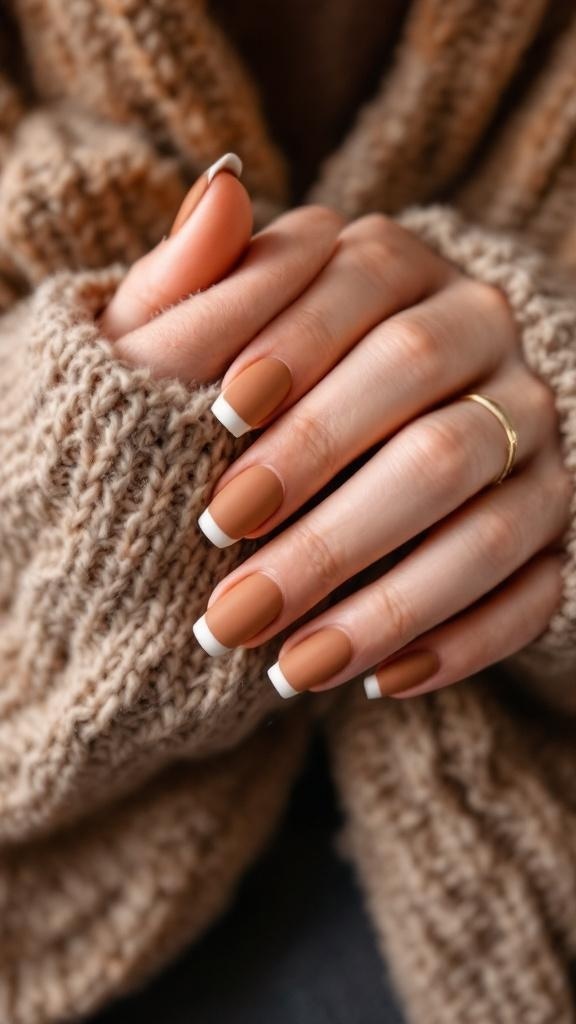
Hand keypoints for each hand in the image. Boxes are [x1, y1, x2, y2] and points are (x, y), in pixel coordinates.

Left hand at [190, 213, 571, 699]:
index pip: (365, 291)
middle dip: (325, 527)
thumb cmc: (241, 385)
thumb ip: (204, 275)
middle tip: (230, 605)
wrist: (322, 445)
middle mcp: (487, 341)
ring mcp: (534, 436)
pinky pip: (535, 590)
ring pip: (487, 526)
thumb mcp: (200, 327)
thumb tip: (221, 186)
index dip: (295, 357)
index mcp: (402, 269)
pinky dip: (462, 641)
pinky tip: (378, 681)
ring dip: (386, 606)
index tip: (216, 426)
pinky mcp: (556, 524)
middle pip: (429, 429)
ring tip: (287, 669)